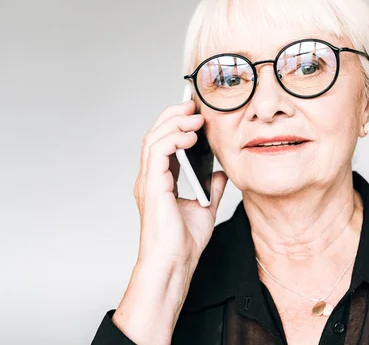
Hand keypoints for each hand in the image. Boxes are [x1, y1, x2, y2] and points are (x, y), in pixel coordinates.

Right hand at [134, 99, 227, 269]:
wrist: (175, 263)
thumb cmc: (183, 243)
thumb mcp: (205, 208)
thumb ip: (211, 188)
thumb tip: (221, 173)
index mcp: (159, 181)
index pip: (162, 143)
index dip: (176, 125)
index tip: (195, 113)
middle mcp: (150, 178)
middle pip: (154, 134)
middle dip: (173, 116)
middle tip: (193, 106)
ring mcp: (148, 181)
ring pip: (153, 138)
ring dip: (174, 123)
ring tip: (195, 117)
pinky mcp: (152, 186)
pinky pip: (158, 152)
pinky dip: (173, 139)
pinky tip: (190, 136)